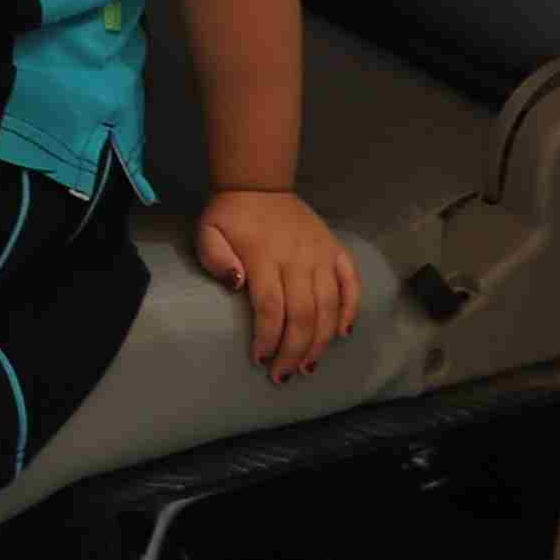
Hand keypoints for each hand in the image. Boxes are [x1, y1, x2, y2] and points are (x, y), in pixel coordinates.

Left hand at [190, 187, 361, 385]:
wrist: (259, 184)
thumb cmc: (231, 216)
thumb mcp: (209, 232)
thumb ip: (215, 259)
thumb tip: (237, 283)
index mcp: (265, 257)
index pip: (271, 307)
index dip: (268, 338)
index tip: (260, 359)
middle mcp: (297, 258)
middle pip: (303, 314)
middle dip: (294, 350)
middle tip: (283, 375)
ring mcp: (320, 254)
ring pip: (328, 305)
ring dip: (321, 340)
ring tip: (308, 366)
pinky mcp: (335, 249)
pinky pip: (351, 282)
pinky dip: (351, 309)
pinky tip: (343, 333)